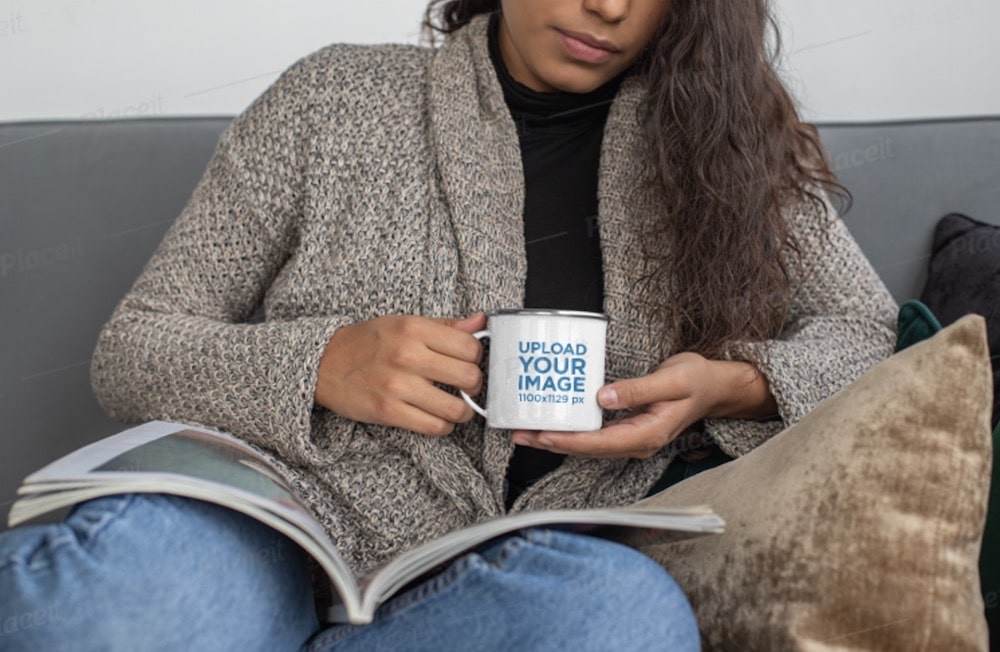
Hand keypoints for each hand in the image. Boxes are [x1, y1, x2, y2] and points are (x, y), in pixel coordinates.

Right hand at [314, 313, 485, 435]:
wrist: (322, 363)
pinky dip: (443, 426)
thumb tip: (480, 322)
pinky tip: (438, 419)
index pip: (470, 346)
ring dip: (462, 412)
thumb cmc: (367, 343)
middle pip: (469, 377)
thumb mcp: (403, 323)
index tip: (469, 363)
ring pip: (456, 408)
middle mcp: (407, 355)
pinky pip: (434, 426)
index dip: (476, 358)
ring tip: (456, 408)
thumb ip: (444, 325)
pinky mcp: (388, 411)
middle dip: (473, 386)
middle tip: (465, 387)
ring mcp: (398, 385)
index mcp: (414, 328)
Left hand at [512, 353, 775, 458]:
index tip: (543, 435)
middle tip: (519, 433)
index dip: (569, 440)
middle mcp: (638, 442)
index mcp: (648, 435)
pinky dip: (572, 430)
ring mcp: (633, 438)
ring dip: (558, 438)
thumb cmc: (697, 380)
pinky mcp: (628, 429)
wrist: (716, 386)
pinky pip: (595, 435)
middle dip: (553, 442)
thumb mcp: (673, 380)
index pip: (601, 443)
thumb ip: (638, 389)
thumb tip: (603, 396)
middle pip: (588, 449)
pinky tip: (554, 421)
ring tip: (526, 430)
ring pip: (589, 444)